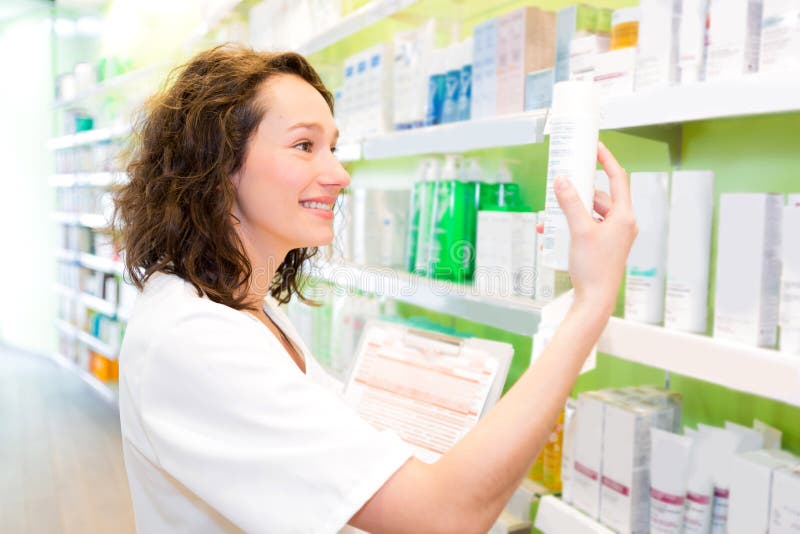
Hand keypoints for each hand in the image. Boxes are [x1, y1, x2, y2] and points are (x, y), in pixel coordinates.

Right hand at [555, 142, 637, 316]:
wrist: (596, 300)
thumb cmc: (594, 268)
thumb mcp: (579, 231)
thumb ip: (570, 204)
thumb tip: (562, 181)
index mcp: (624, 216)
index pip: (618, 178)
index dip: (607, 160)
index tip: (595, 147)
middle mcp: (622, 224)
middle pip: (599, 197)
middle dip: (577, 194)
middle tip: (561, 186)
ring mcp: (614, 236)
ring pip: (590, 214)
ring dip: (569, 213)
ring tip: (548, 219)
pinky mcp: (603, 246)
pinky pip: (587, 228)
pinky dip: (571, 227)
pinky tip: (551, 235)